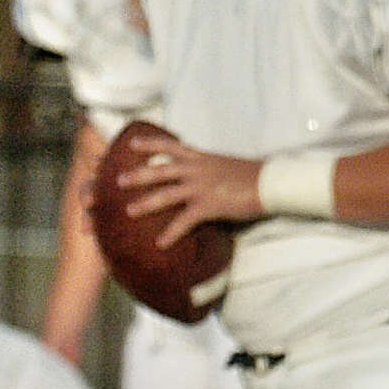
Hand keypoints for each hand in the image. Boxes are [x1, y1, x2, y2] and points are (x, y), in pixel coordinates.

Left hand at [119, 133, 266, 248]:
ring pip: (166, 195)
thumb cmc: (250, 174)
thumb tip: (195, 172)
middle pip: (160, 170)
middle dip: (138, 175)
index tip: (131, 144)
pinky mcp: (209, 205)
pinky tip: (160, 244)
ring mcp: (201, 187)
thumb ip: (205, 167)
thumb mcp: (223, 164)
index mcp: (201, 157)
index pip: (171, 145)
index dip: (150, 144)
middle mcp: (197, 169)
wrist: (270, 182)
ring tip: (129, 212)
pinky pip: (184, 221)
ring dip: (146, 204)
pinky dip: (171, 233)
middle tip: (117, 181)